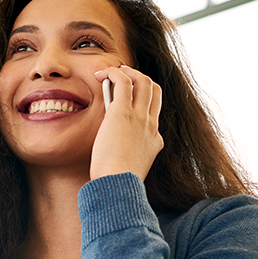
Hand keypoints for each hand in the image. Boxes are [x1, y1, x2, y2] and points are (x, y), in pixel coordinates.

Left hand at [90, 64, 163, 181]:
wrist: (118, 186)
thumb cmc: (116, 184)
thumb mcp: (127, 169)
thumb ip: (125, 158)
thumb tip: (111, 155)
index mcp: (154, 140)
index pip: (153, 114)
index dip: (142, 103)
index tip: (126, 102)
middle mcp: (151, 125)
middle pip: (155, 91)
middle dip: (140, 80)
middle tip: (123, 77)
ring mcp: (140, 118)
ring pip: (144, 81)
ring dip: (128, 72)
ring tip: (111, 72)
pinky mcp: (123, 113)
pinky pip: (123, 81)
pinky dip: (114, 73)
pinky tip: (102, 74)